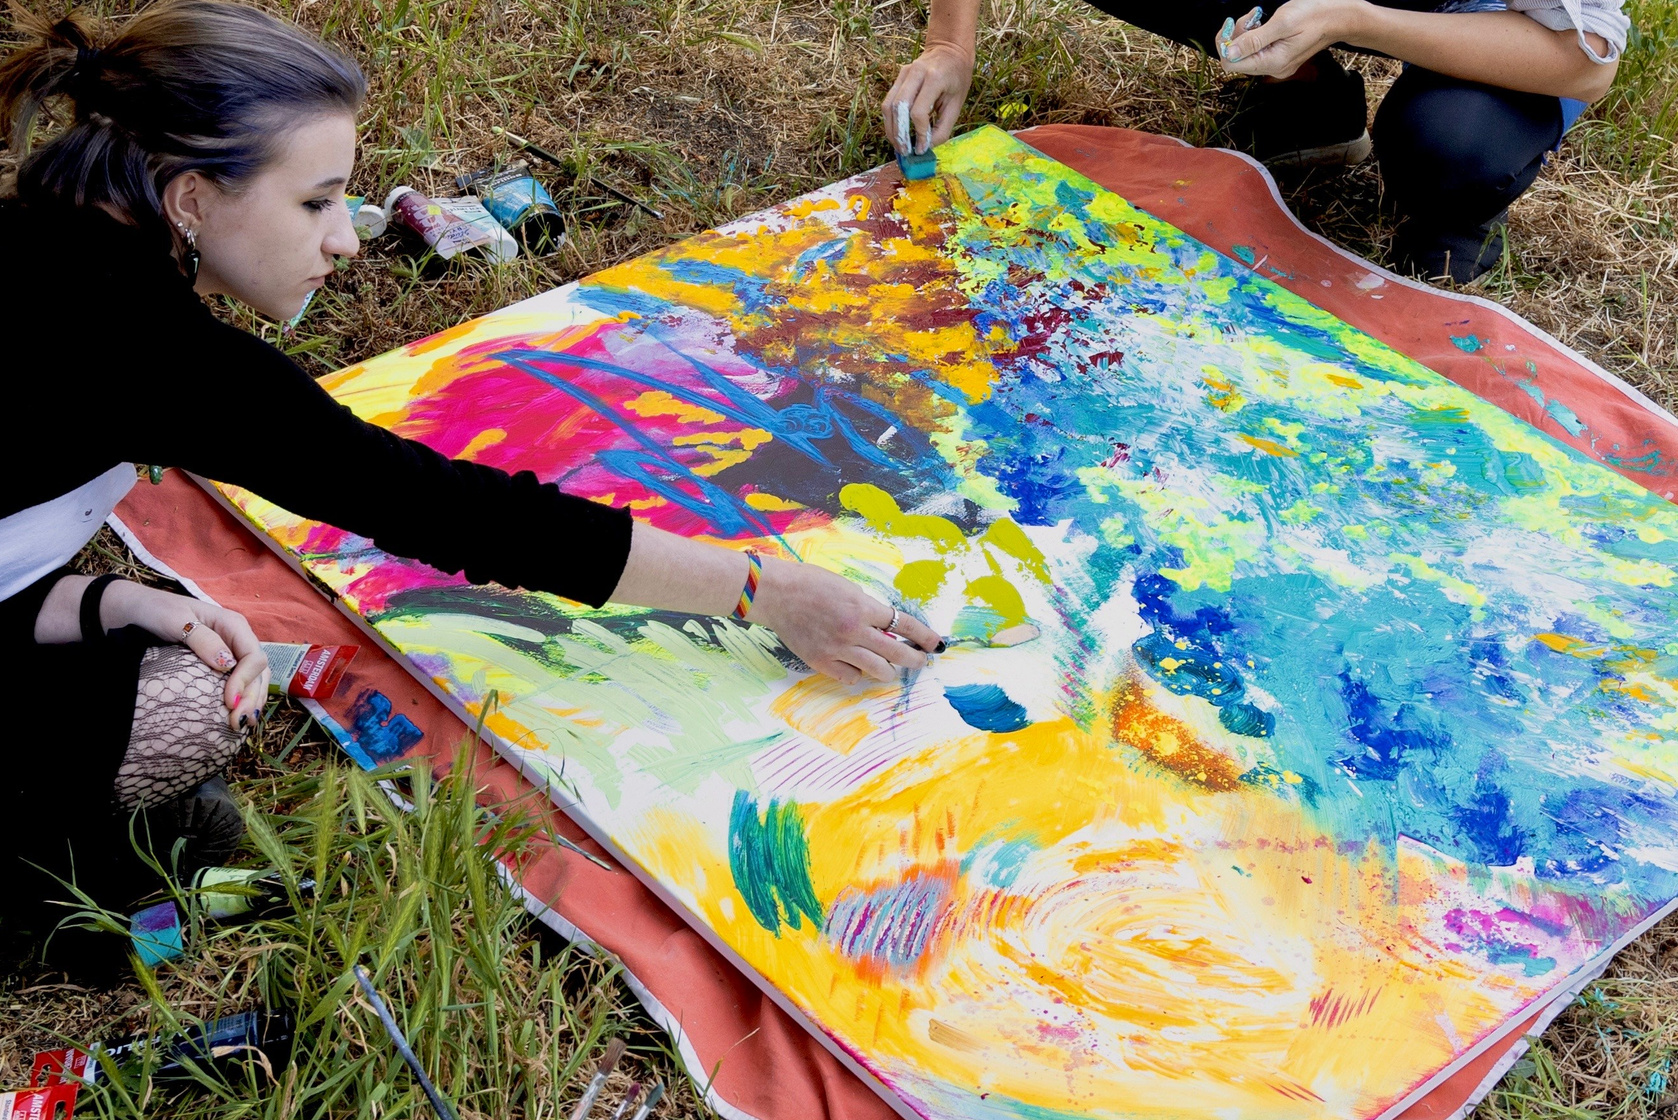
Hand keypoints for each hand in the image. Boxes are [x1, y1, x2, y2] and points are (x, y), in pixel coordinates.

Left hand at [104, 582, 269, 730]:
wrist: (136, 611)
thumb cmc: (155, 611)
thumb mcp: (175, 620)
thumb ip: (202, 640)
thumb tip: (227, 664)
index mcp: (232, 625)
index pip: (253, 656)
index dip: (245, 681)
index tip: (229, 702)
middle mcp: (238, 639)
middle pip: (259, 672)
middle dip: (252, 698)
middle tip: (238, 722)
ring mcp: (232, 652)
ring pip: (256, 679)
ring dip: (252, 702)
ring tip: (242, 725)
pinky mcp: (223, 665)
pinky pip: (242, 683)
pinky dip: (244, 700)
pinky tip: (238, 715)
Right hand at [747, 558, 942, 684]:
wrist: (776, 593)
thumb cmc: (810, 583)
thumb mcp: (848, 588)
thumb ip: (868, 609)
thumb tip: (885, 630)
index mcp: (863, 608)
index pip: (905, 625)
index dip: (925, 637)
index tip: (936, 644)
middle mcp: (854, 631)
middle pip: (897, 654)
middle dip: (915, 659)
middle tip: (920, 661)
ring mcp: (837, 649)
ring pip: (877, 671)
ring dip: (888, 670)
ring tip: (888, 667)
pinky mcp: (821, 661)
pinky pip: (850, 677)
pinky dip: (857, 673)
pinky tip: (856, 666)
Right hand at [882, 42, 973, 154]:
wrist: (949, 50)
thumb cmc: (957, 78)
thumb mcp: (957, 103)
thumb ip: (943, 127)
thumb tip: (926, 147)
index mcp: (934, 78)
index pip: (918, 111)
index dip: (918, 133)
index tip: (921, 148)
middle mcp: (915, 72)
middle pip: (898, 108)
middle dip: (899, 134)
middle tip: (905, 151)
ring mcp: (904, 73)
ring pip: (888, 105)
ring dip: (890, 129)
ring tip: (898, 145)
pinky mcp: (898, 76)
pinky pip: (888, 101)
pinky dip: (890, 120)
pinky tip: (896, 132)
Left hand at [1218, 0, 1366, 77]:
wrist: (1336, 17)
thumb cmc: (1313, 15)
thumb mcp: (1282, 23)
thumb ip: (1254, 40)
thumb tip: (1229, 52)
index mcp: (1272, 63)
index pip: (1231, 63)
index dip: (1225, 43)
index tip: (1230, 23)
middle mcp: (1273, 69)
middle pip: (1238, 58)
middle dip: (1237, 35)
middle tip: (1251, 16)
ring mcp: (1276, 65)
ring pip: (1246, 53)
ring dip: (1246, 33)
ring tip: (1258, 17)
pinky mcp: (1279, 58)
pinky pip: (1257, 50)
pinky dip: (1255, 35)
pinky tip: (1263, 23)